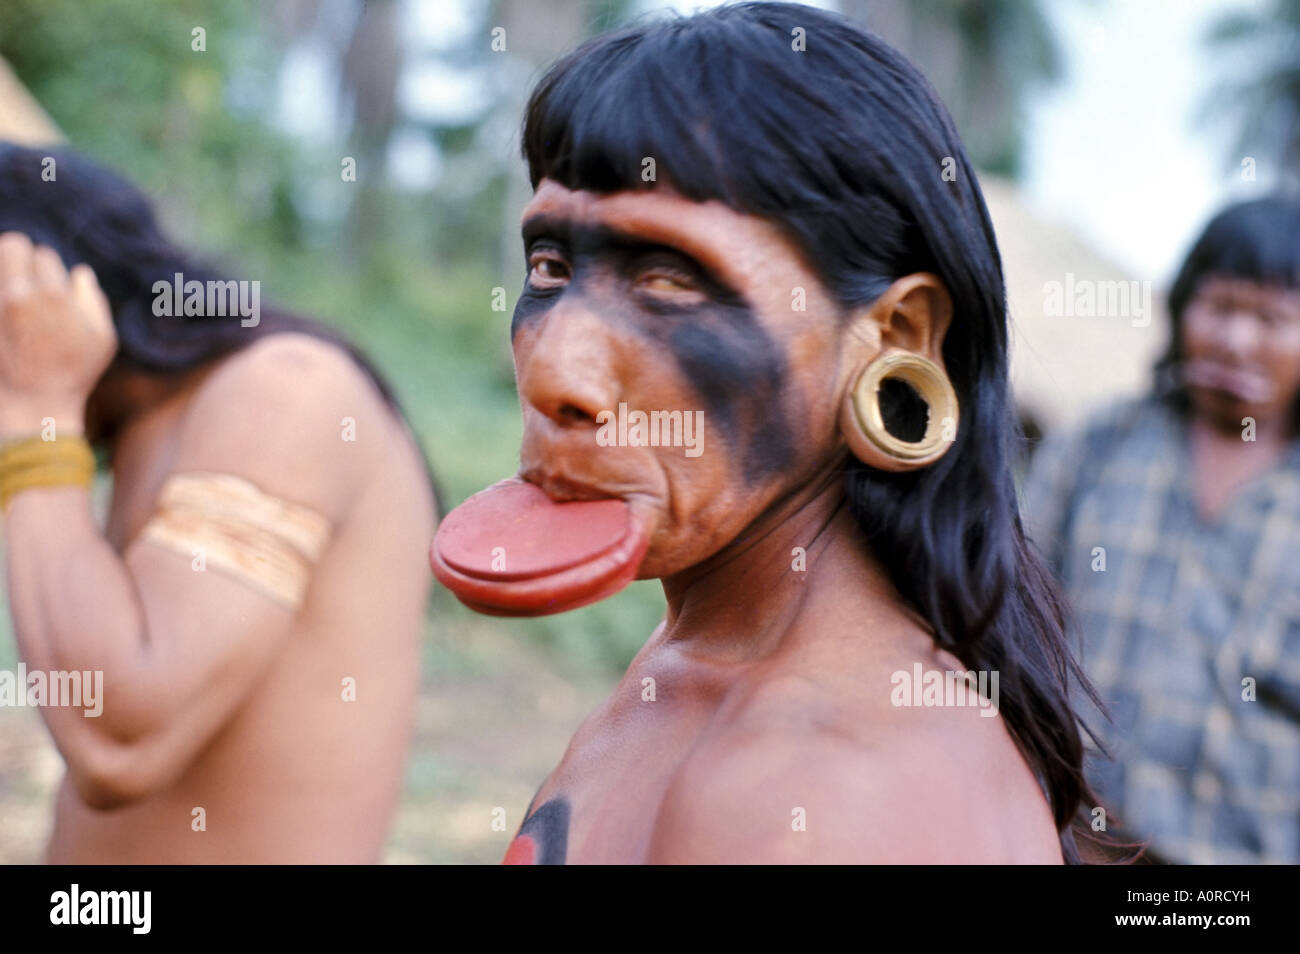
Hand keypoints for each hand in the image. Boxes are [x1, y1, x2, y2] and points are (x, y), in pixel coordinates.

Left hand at [0, 232, 116, 438]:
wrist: (34, 407)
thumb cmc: (73, 376)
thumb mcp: (102, 341)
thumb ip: (93, 301)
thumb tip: (80, 273)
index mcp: (54, 296)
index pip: (44, 255)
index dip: (48, 269)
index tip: (49, 286)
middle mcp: (19, 294)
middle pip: (11, 245)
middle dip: (18, 255)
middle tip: (22, 273)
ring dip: (3, 270)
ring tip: (11, 291)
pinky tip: (5, 310)